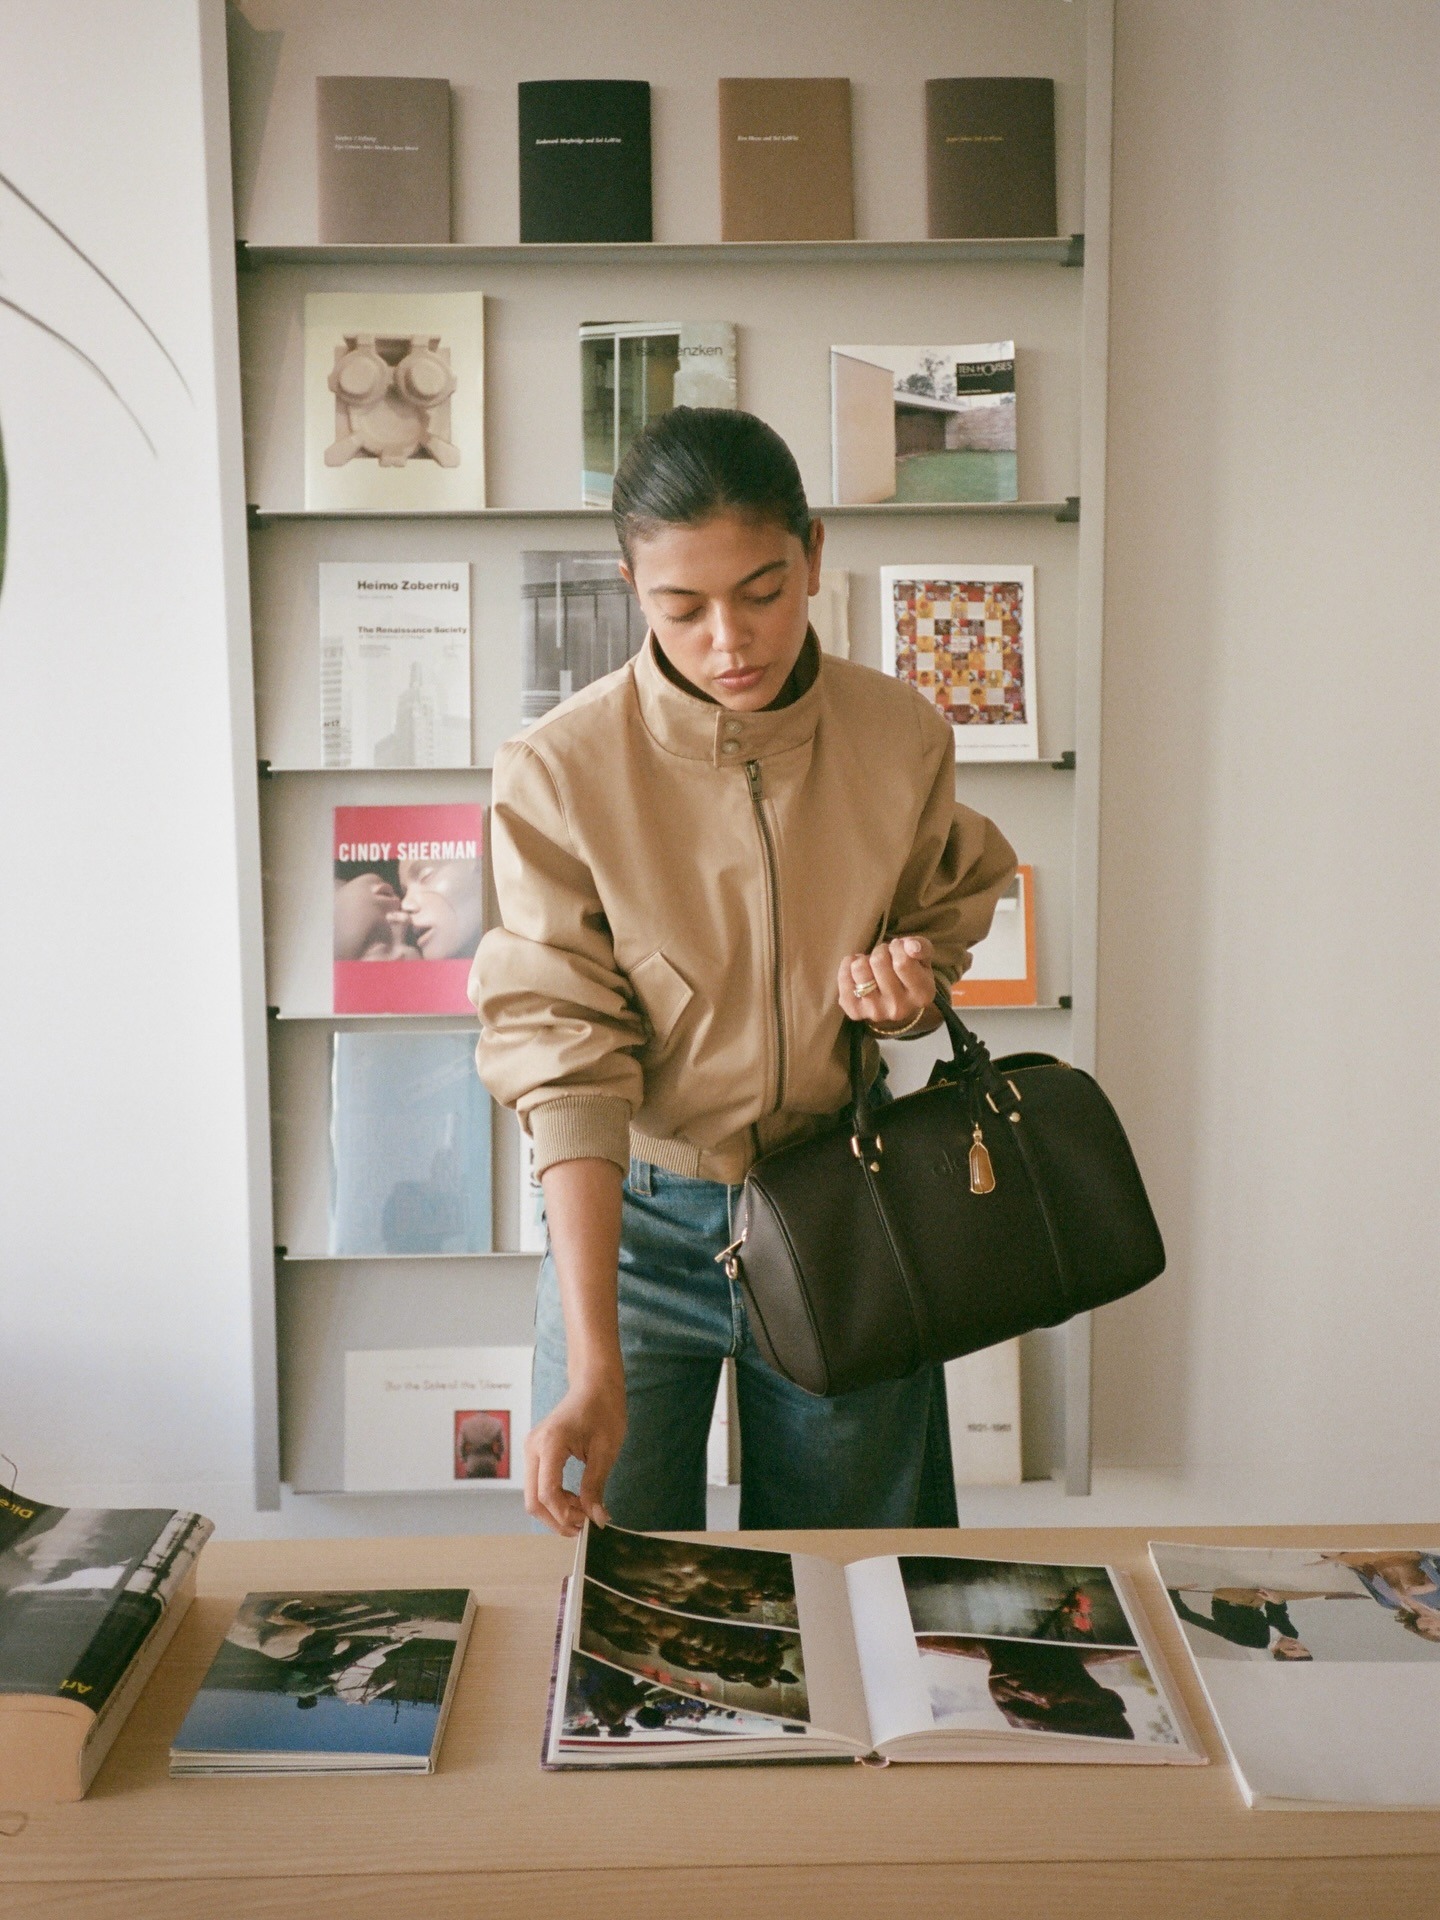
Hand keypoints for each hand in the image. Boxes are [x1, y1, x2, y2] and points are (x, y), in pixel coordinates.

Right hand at [524, 1370, 626, 1536]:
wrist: (594, 1384)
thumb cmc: (604, 1410)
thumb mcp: (606, 1450)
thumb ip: (596, 1486)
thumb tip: (597, 1519)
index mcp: (550, 1443)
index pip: (547, 1493)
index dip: (565, 1515)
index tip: (587, 1523)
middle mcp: (533, 1447)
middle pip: (533, 1500)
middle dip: (556, 1519)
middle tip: (583, 1525)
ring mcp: (531, 1449)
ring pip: (533, 1495)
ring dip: (556, 1510)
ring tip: (584, 1509)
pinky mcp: (535, 1451)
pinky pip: (538, 1484)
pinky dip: (554, 1497)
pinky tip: (576, 1498)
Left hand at [837, 934, 936, 1028]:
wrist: (896, 1003)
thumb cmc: (911, 974)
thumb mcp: (923, 959)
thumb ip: (922, 947)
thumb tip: (909, 945)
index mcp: (922, 995)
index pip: (903, 962)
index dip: (897, 947)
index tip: (898, 948)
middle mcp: (900, 1008)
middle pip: (878, 962)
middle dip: (880, 951)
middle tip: (885, 957)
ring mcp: (875, 1012)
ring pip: (859, 969)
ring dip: (864, 959)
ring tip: (872, 965)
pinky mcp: (855, 1012)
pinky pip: (843, 978)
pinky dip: (848, 966)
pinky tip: (858, 971)